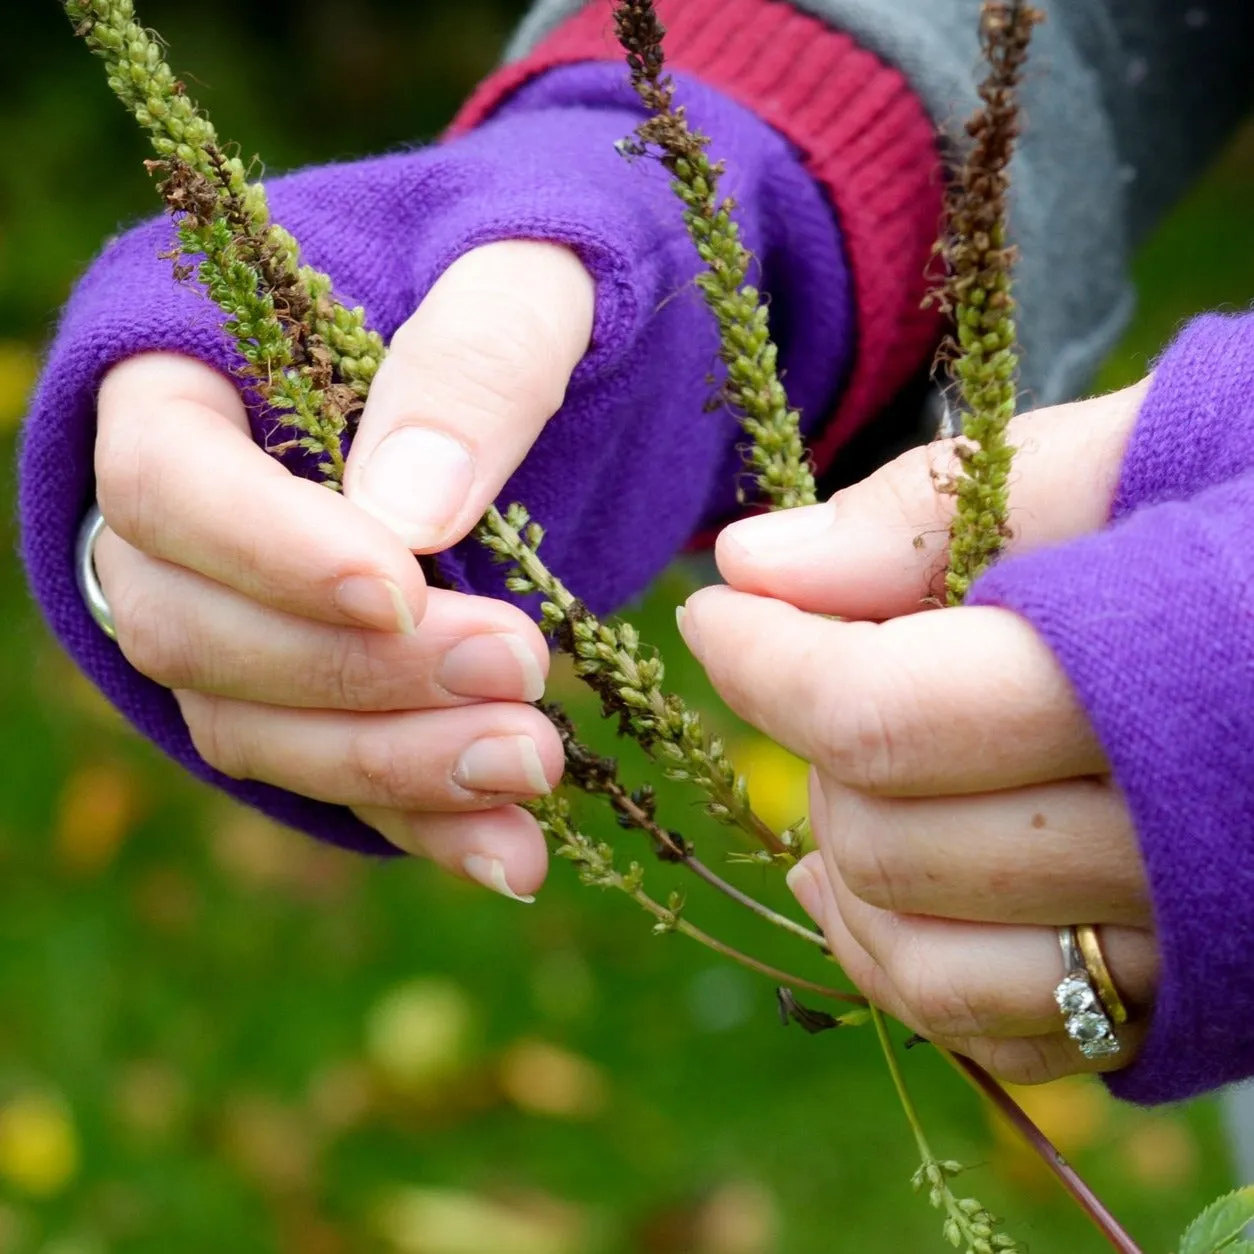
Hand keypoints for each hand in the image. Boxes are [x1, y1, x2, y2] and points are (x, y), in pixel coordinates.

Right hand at [92, 240, 594, 898]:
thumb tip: (409, 508)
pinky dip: (421, 822)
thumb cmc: (536, 274)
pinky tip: (514, 853)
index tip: (398, 585)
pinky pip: (335, 778)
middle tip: (519, 672)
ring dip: (389, 764)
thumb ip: (471, 358)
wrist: (580, 342)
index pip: (166, 481)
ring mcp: (248, 615)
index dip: (264, 548)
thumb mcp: (530, 273)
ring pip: (250, 725)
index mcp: (192, 375)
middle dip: (352, 673)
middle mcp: (193, 516)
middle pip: (194, 626)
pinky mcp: (320, 692)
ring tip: (534, 763)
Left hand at [679, 381, 1161, 1082]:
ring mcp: (1189, 947)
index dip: (767, 663)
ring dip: (838, 868)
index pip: (888, 713)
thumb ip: (939, 507)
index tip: (713, 611)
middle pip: (893, 838)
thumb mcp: (1126, 457)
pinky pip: (995, 1035)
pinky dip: (897, 965)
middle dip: (812, 748)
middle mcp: (1186, 844)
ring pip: (928, 961)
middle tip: (824, 664)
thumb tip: (749, 561)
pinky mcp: (1184, 1004)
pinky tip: (866, 890)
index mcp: (1175, 679)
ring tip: (824, 780)